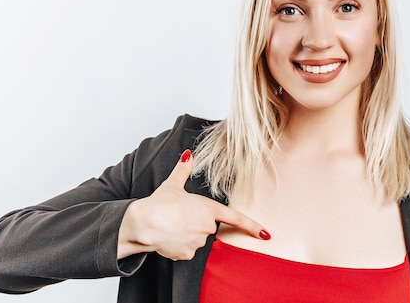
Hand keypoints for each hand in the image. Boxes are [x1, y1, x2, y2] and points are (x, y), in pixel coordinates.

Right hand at [117, 149, 269, 260]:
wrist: (143, 224)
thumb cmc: (159, 204)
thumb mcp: (173, 184)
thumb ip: (183, 170)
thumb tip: (188, 155)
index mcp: (208, 209)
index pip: (236, 218)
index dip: (253, 226)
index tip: (266, 234)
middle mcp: (206, 227)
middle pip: (208, 227)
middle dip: (197, 222)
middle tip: (179, 216)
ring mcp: (197, 242)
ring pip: (197, 239)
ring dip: (188, 234)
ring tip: (171, 226)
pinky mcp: (186, 255)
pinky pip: (186, 250)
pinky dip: (179, 245)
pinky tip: (169, 237)